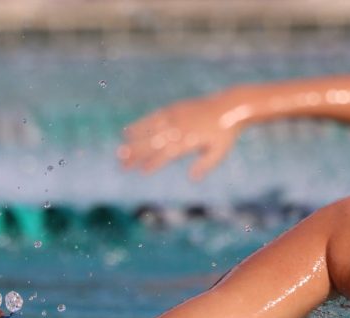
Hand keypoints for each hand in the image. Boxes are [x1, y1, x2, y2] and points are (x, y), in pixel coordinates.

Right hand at [118, 93, 243, 179]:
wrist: (230, 106)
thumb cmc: (225, 133)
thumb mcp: (220, 152)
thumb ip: (205, 164)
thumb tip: (192, 178)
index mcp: (189, 141)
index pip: (168, 154)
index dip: (155, 162)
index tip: (142, 170)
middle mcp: (179, 128)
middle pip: (154, 143)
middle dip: (137, 154)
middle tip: (121, 164)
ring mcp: (175, 117)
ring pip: (149, 131)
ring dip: (133, 142)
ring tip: (119, 151)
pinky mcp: (173, 109)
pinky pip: (153, 118)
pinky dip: (139, 125)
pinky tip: (127, 132)